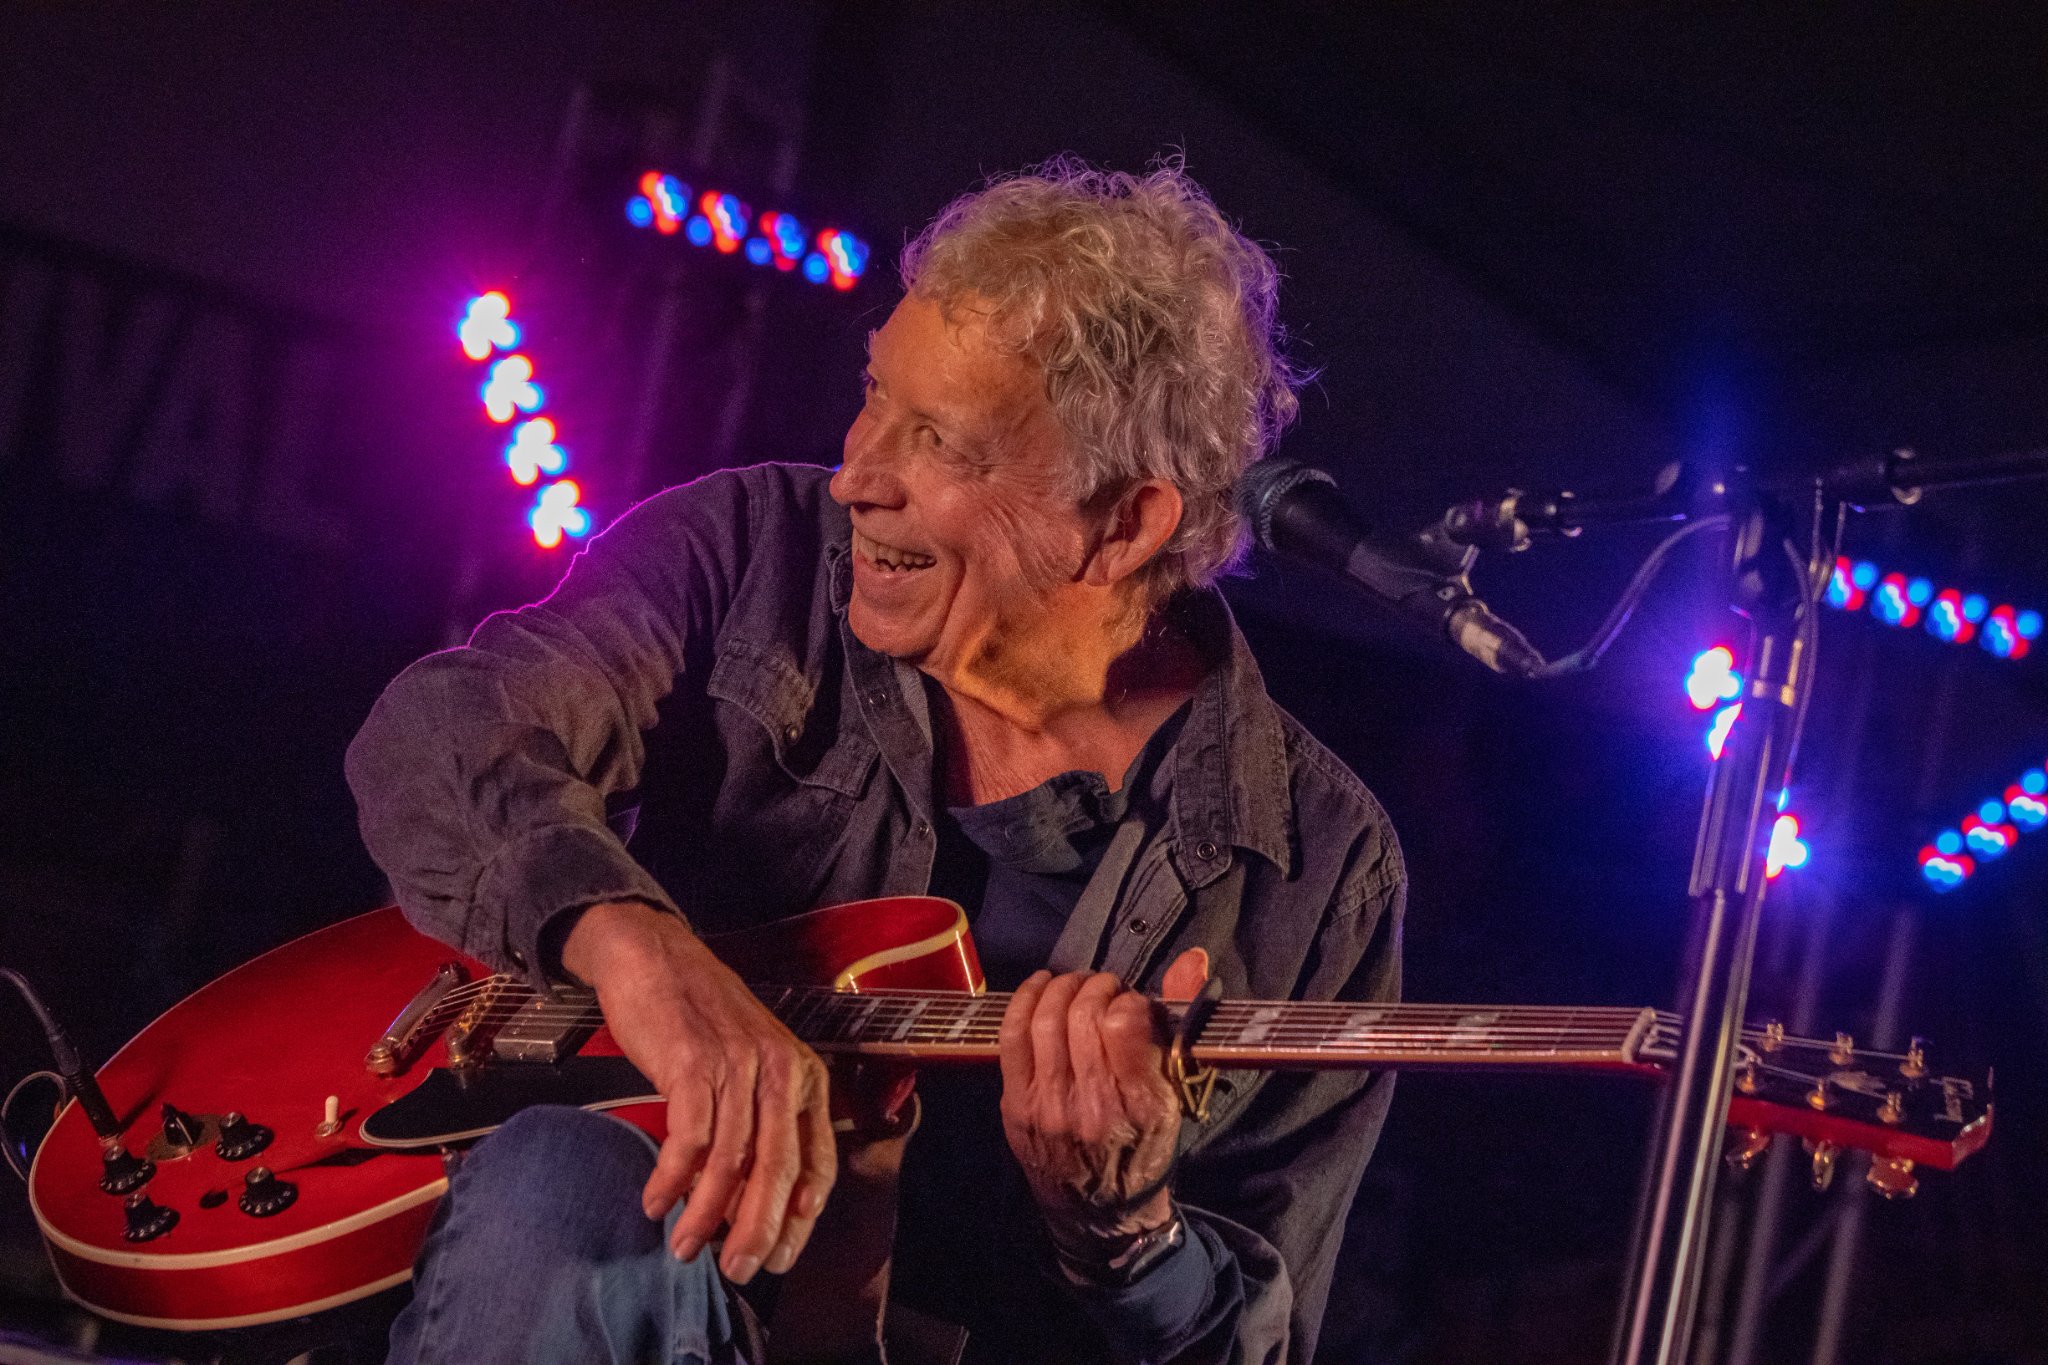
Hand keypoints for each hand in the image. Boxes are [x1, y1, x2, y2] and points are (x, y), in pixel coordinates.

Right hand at [562, 901, 835, 1282]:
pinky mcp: (693, 1061)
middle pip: (778, 1169)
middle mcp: (780, 1070)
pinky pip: (688, 1138)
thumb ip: (762, 1120)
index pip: (818, 1162)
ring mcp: (738, 1064)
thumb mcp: (752, 1063)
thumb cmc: (700, 1018)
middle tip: (739, 1270)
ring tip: (684, 1248)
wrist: (655, 956)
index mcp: (804, 1075)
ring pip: (731, 1160)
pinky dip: (671, 1178)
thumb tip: (749, 1198)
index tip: (780, 1255)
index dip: (800, 1217)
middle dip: (758, 1229)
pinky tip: (656, 1202)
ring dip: (705, 1214)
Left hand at [997, 948, 1208, 1257]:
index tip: (1133, 1005)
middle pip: (1082, 1015)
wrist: (1099, 1213)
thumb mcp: (1176, 1095)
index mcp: (1138, 1106)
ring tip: (1078, 986)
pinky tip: (1041, 987)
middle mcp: (1089, 1106)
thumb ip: (1181, 1023)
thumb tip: (1192, 959)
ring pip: (1045, 1019)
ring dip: (1064, 988)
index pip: (1122, 1023)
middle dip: (1096, 986)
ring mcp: (1046, 1106)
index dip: (1128, 1000)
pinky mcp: (1016, 1106)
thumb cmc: (1144, 1149)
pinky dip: (1025, 1000)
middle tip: (1106, 988)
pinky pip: (1011, 1036)